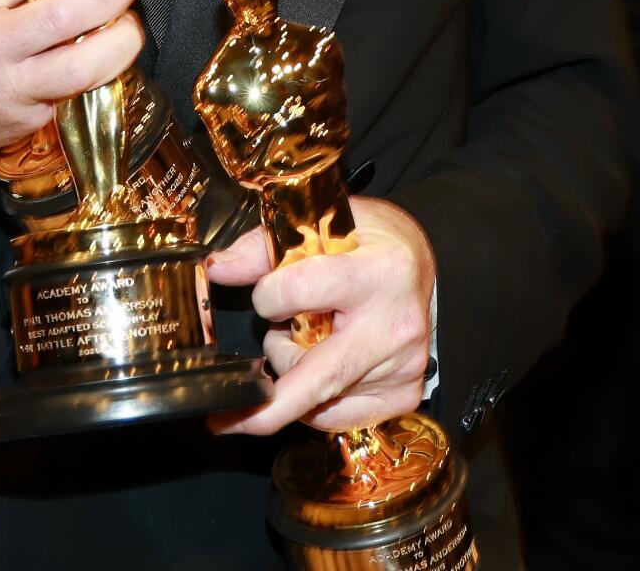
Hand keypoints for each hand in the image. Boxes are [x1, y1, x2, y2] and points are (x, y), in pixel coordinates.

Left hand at [206, 197, 434, 435]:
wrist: (419, 262)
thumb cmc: (367, 239)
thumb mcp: (318, 222)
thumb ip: (264, 247)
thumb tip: (219, 270)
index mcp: (378, 271)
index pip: (301, 291)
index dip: (267, 296)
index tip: (263, 294)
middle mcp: (396, 326)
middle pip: (318, 376)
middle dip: (265, 402)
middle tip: (223, 414)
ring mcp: (403, 367)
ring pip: (320, 398)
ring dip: (292, 377)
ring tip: (301, 338)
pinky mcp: (404, 395)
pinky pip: (339, 417)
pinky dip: (314, 402)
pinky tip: (315, 366)